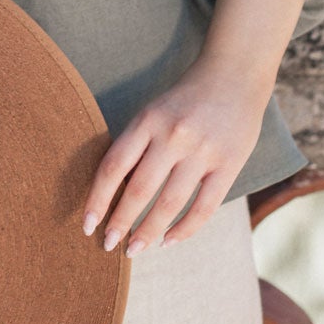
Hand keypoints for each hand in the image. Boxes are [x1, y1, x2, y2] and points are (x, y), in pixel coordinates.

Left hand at [82, 0, 309, 253]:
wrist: (235, 74)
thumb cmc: (186, 98)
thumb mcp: (153, 110)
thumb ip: (136, 145)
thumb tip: (110, 191)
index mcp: (148, 120)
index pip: (113, 167)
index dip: (97, 200)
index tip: (87, 225)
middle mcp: (173, 136)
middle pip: (138, 190)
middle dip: (120, 223)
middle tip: (108, 245)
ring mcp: (202, 151)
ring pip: (169, 204)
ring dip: (149, 232)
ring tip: (135, 249)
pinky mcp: (228, 164)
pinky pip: (204, 207)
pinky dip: (185, 229)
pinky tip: (169, 241)